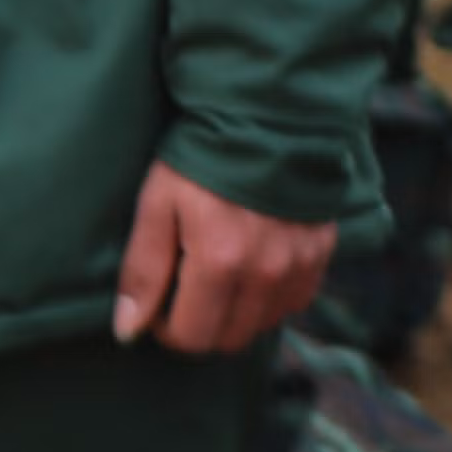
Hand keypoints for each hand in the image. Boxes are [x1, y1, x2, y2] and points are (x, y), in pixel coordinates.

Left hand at [112, 162, 333, 353]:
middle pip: (229, 339)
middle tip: (186, 290)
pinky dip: (272, 297)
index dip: (165, 327)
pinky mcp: (322, 248)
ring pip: (264, 324)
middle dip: (200, 325)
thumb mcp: (158, 204)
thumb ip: (144, 270)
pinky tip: (255, 268)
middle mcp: (266, 271)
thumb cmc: (204, 156)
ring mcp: (300, 262)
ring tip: (220, 277)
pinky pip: (297, 300)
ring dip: (237, 314)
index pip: (190, 336)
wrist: (271, 112)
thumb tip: (128, 330)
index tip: (159, 299)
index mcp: (220, 262)